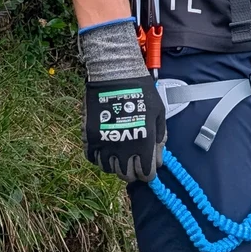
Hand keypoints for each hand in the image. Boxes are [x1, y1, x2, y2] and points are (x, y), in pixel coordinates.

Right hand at [79, 21, 164, 182]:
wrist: (116, 76)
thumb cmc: (141, 92)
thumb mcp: (159, 112)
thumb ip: (160, 136)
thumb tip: (159, 155)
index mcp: (143, 144)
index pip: (146, 173)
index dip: (148, 173)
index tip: (147, 169)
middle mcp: (124, 148)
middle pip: (127, 175)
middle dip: (132, 173)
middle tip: (133, 165)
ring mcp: (105, 144)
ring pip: (109, 169)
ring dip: (115, 166)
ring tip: (119, 157)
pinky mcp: (90, 137)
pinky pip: (93, 158)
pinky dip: (99, 158)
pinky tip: (105, 151)